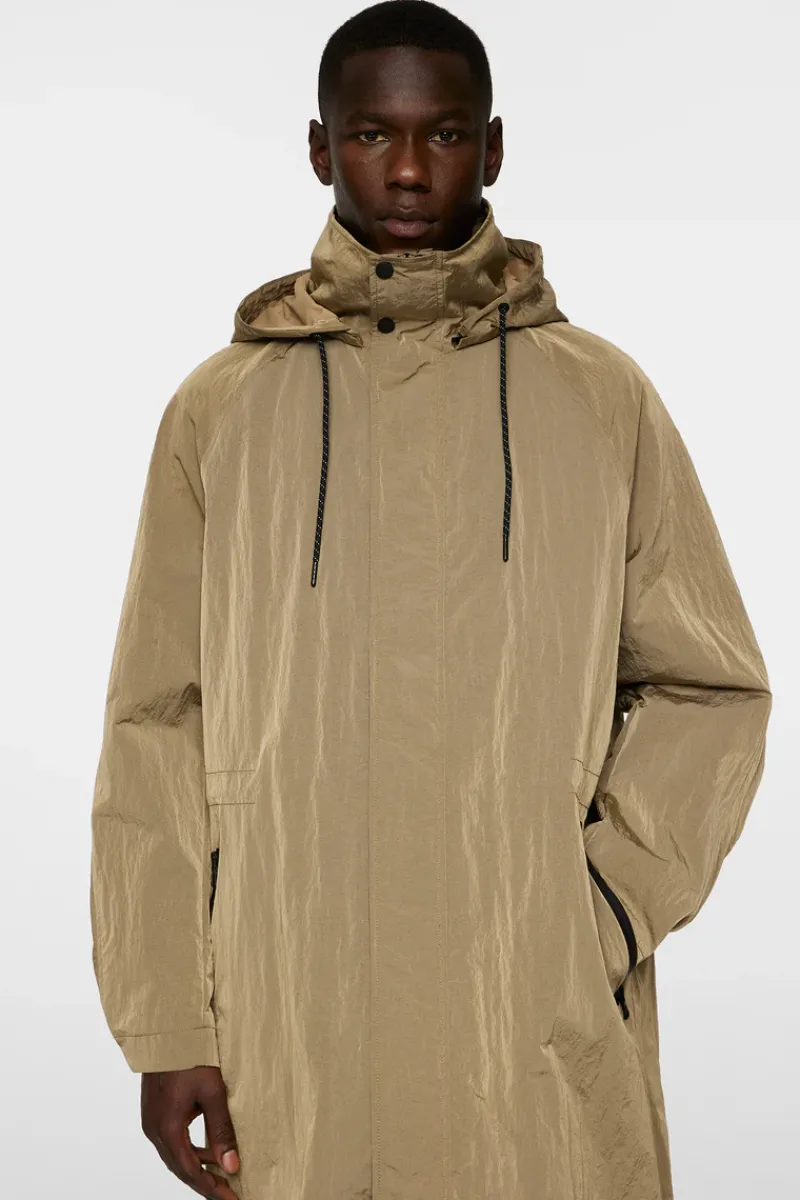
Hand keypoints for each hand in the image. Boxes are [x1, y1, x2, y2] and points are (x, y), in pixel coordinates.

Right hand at [141, 1066, 240, 1197]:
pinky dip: (190, 1150)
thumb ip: (222, 1131)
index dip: (212, 1189)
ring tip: (223, 1174)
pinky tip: (207, 1149)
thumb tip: (232, 1165)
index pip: (191, 1172)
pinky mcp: (155, 1112)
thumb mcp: (213, 1092)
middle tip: (230, 1192)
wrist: (167, 1030)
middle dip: (206, 1182)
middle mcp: (154, 1130)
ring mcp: (152, 1121)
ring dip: (198, 1166)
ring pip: (176, 1155)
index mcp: (167, 1129)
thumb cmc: (191, 1056)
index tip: (232, 1199)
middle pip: (181, 1168)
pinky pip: (172, 1140)